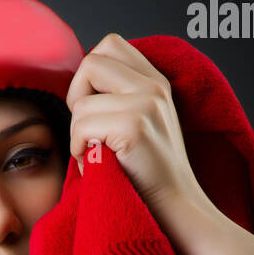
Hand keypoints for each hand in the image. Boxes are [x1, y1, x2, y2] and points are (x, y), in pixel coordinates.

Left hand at [66, 33, 205, 222]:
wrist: (176, 209)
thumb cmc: (149, 176)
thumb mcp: (142, 124)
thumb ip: (119, 98)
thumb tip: (78, 86)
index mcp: (155, 82)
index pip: (109, 45)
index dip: (90, 75)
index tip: (97, 109)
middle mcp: (153, 87)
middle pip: (90, 62)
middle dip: (77, 98)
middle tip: (90, 131)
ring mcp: (145, 104)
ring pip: (80, 103)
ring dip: (77, 135)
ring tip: (96, 156)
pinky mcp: (134, 126)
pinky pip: (81, 128)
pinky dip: (79, 151)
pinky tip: (96, 166)